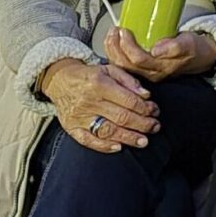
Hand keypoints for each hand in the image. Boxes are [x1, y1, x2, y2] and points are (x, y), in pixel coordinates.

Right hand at [39, 57, 158, 152]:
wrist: (59, 80)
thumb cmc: (89, 76)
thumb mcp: (110, 69)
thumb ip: (129, 80)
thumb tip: (146, 95)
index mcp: (99, 84)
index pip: (128, 100)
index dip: (145, 108)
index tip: (155, 111)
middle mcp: (89, 101)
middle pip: (121, 117)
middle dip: (142, 124)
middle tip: (155, 127)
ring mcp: (79, 116)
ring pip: (107, 130)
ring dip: (128, 138)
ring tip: (143, 141)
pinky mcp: (71, 127)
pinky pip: (88, 140)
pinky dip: (104, 146)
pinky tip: (119, 147)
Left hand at [105, 27, 215, 82]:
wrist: (200, 57)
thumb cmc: (194, 49)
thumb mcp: (189, 44)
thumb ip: (175, 47)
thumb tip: (157, 50)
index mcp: (161, 68)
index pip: (138, 60)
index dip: (127, 46)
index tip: (124, 30)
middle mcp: (151, 73)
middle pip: (125, 65)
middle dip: (115, 47)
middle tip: (114, 30)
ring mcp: (146, 72)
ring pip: (122, 66)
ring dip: (112, 50)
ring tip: (111, 34)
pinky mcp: (142, 68)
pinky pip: (123, 65)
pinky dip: (115, 53)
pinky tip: (113, 43)